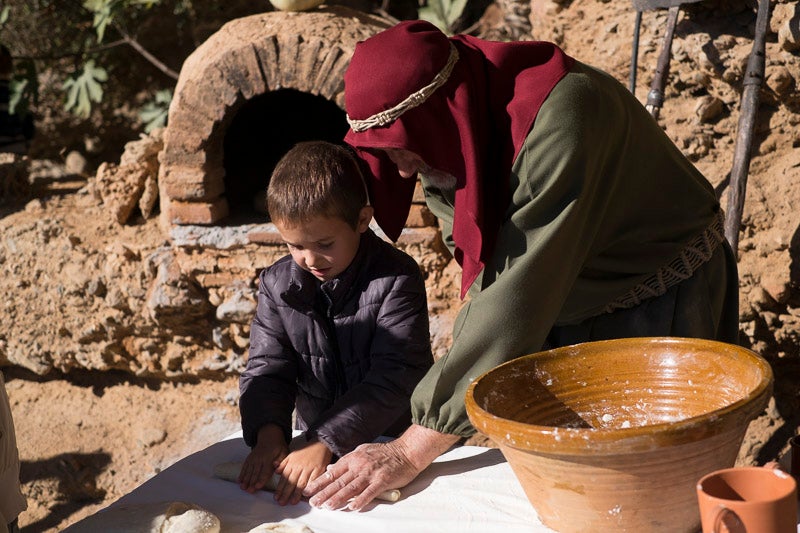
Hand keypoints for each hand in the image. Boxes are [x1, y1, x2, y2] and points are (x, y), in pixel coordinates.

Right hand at [238, 425, 287, 493]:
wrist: (269, 437)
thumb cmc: (278, 447)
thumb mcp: (284, 451)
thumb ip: (281, 460)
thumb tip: (276, 465)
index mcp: (269, 458)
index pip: (265, 471)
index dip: (261, 479)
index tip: (258, 486)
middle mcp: (259, 458)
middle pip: (255, 472)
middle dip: (252, 482)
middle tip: (249, 491)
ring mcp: (253, 458)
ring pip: (249, 470)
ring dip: (245, 480)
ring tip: (243, 488)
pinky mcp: (249, 458)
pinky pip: (244, 466)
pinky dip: (241, 474)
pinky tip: (239, 481)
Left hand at [273, 439, 332, 505]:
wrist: (320, 443)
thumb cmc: (307, 451)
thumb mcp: (292, 454)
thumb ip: (283, 464)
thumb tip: (276, 472)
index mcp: (292, 463)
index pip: (284, 478)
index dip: (280, 488)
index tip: (276, 497)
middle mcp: (299, 466)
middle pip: (291, 482)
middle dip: (286, 493)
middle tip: (282, 502)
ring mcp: (309, 468)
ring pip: (301, 483)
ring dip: (296, 494)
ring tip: (292, 502)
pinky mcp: (318, 470)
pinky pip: (313, 481)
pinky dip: (310, 488)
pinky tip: (307, 495)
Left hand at [303, 424, 459, 510]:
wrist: (406, 451)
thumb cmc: (384, 453)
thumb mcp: (362, 451)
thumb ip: (347, 461)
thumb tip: (332, 468)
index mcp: (353, 458)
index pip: (333, 472)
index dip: (319, 482)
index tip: (308, 490)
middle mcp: (360, 465)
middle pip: (339, 481)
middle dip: (324, 493)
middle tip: (313, 502)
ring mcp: (371, 473)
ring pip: (351, 488)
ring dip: (338, 498)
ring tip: (327, 506)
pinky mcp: (382, 481)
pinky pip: (370, 492)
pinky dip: (361, 500)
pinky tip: (352, 507)